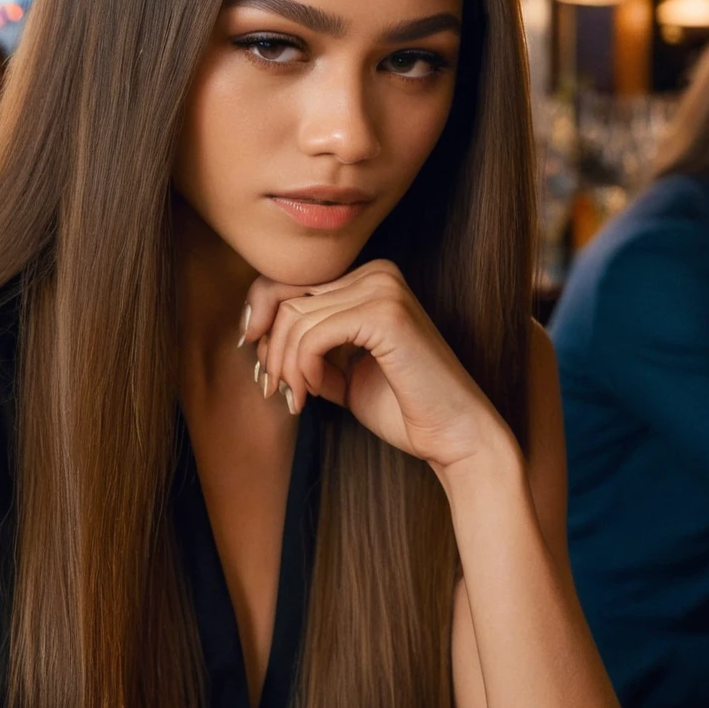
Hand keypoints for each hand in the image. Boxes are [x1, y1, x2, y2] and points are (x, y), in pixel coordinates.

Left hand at [240, 260, 512, 475]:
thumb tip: (255, 335)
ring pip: (294, 319)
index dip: (263, 324)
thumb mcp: (342, 371)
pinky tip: (315, 392)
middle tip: (272, 388)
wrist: (453, 434)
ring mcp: (383, 288)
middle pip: (286, 297)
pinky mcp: (384, 313)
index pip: (292, 284)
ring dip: (286, 366)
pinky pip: (313, 336)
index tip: (263, 368)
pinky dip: (304, 368)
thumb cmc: (403, 407)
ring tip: (298, 398)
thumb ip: (308, 348)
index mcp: (369, 279)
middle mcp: (377, 273)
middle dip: (270, 348)